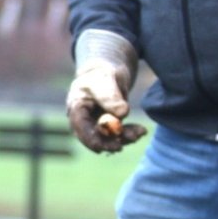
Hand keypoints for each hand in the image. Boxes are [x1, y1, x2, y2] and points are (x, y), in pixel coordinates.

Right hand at [66, 30, 144, 153]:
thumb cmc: (102, 73)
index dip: (91, 139)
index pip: (80, 128)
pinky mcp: (109, 126)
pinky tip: (141, 131)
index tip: (106, 146)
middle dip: (112, 141)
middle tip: (130, 140)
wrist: (109, 73)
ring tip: (140, 132)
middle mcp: (85, 120)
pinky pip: (119, 134)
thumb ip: (111, 96)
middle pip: (94, 137)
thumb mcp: (105, 80)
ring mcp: (97, 124)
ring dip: (125, 138)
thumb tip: (122, 114)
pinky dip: (130, 133)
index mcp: (76, 107)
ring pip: (109, 138)